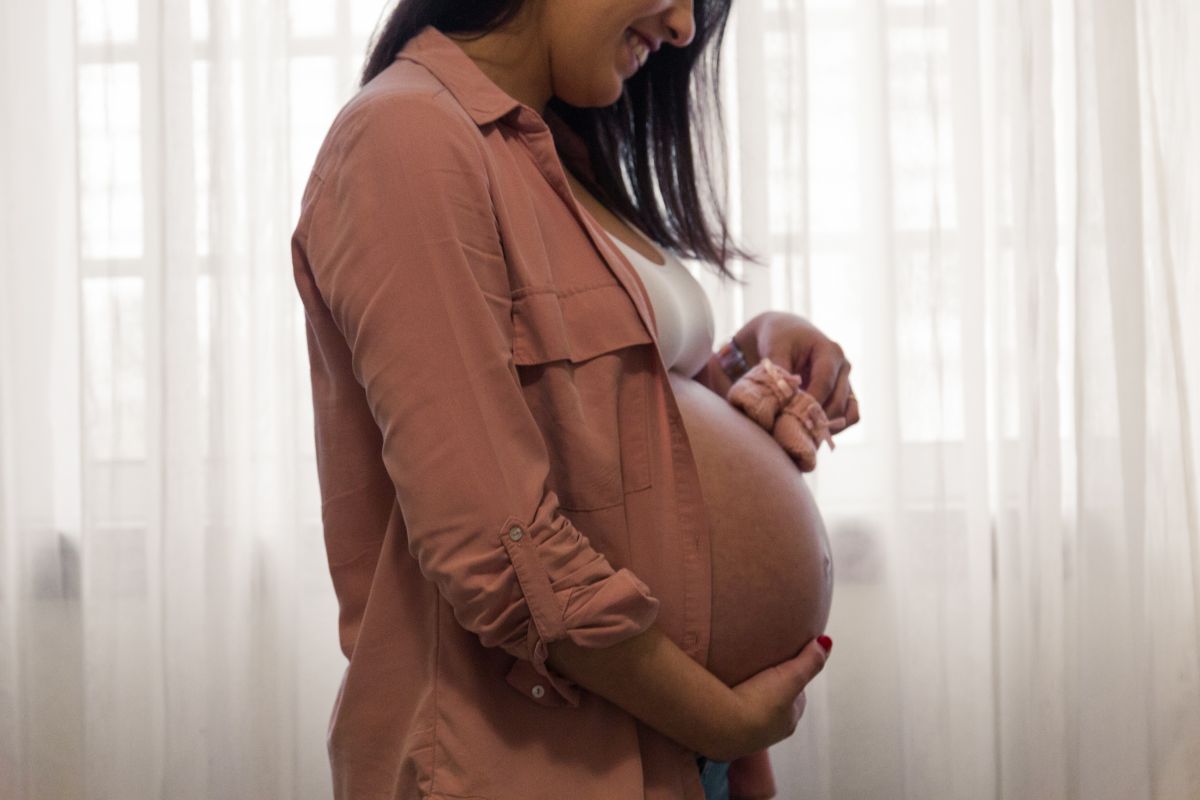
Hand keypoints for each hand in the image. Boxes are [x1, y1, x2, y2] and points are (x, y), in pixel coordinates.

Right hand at [705, 635, 831, 761]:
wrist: (724, 726)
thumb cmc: (761, 703)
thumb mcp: (790, 676)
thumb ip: (809, 660)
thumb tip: (827, 642)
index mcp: (790, 719)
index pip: (796, 695)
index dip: (791, 677)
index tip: (781, 663)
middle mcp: (773, 730)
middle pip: (775, 704)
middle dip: (769, 689)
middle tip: (757, 670)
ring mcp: (749, 735)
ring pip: (753, 711)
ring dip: (749, 698)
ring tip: (738, 681)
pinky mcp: (727, 734)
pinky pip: (733, 716)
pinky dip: (731, 706)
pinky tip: (723, 696)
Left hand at [737, 312, 858, 433]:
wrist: (787, 334)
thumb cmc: (780, 339)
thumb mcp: (775, 349)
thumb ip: (779, 373)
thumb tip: (781, 399)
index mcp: (830, 352)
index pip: (824, 383)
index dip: (810, 404)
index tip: (791, 419)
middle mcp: (844, 367)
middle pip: (837, 402)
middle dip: (815, 418)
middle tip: (792, 432)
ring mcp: (847, 382)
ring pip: (847, 413)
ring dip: (826, 426)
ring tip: (802, 434)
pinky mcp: (845, 395)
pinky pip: (850, 417)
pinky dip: (835, 427)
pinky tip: (812, 431)